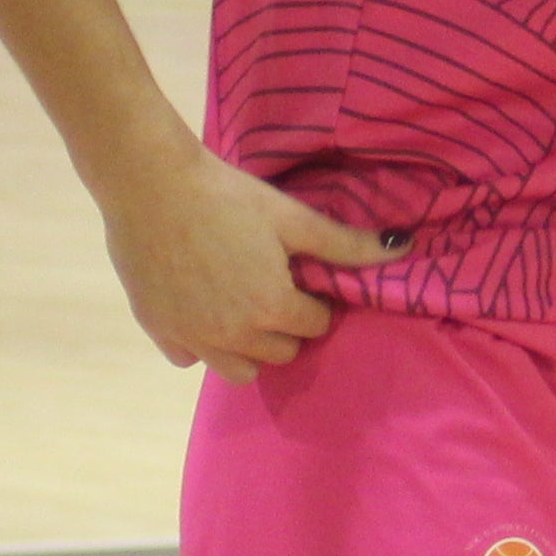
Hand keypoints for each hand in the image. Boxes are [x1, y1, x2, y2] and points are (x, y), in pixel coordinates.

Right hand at [96, 138, 400, 380]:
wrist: (151, 186)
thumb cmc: (227, 196)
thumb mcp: (292, 218)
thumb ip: (346, 244)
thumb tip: (404, 248)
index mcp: (271, 309)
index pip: (316, 326)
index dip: (317, 301)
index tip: (305, 277)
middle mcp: (233, 336)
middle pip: (281, 352)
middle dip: (287, 325)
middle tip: (278, 287)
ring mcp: (193, 338)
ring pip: (238, 370)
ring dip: (249, 346)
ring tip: (246, 305)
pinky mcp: (158, 331)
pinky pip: (190, 359)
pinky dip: (202, 344)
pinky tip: (204, 308)